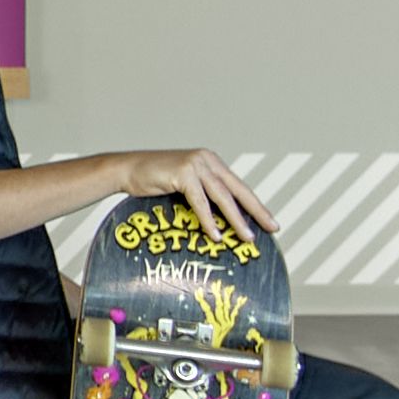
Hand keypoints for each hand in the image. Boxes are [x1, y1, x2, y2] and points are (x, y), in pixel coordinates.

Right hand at [100, 150, 276, 237]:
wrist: (125, 169)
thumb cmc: (153, 181)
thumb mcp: (184, 185)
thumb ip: (203, 194)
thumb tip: (222, 219)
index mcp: (211, 162)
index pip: (238, 187)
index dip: (255, 206)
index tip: (269, 222)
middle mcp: (207, 160)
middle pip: (237, 190)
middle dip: (256, 211)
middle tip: (272, 228)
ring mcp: (195, 164)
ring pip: (222, 196)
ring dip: (236, 219)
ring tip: (247, 238)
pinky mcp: (183, 172)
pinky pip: (200, 201)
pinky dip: (209, 220)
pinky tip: (217, 234)